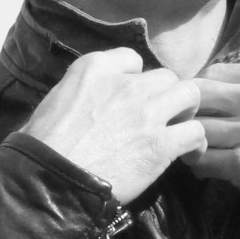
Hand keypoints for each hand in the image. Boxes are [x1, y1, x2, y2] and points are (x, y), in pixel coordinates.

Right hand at [18, 48, 205, 205]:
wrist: (49, 178)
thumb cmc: (43, 146)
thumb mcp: (56, 99)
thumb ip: (83, 89)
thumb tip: (96, 102)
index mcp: (94, 68)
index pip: (132, 59)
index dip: (137, 80)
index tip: (134, 98)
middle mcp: (125, 84)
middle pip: (166, 77)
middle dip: (167, 95)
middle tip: (163, 117)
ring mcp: (146, 112)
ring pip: (190, 95)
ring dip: (187, 112)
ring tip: (181, 131)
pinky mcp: (160, 144)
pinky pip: (195, 132)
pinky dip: (196, 143)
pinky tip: (189, 155)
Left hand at [185, 61, 239, 216]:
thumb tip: (221, 84)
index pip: (211, 73)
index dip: (198, 90)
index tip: (198, 105)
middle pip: (195, 97)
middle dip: (185, 112)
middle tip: (185, 125)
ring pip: (195, 131)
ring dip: (190, 141)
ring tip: (194, 148)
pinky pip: (203, 162)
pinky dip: (199, 165)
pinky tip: (206, 167)